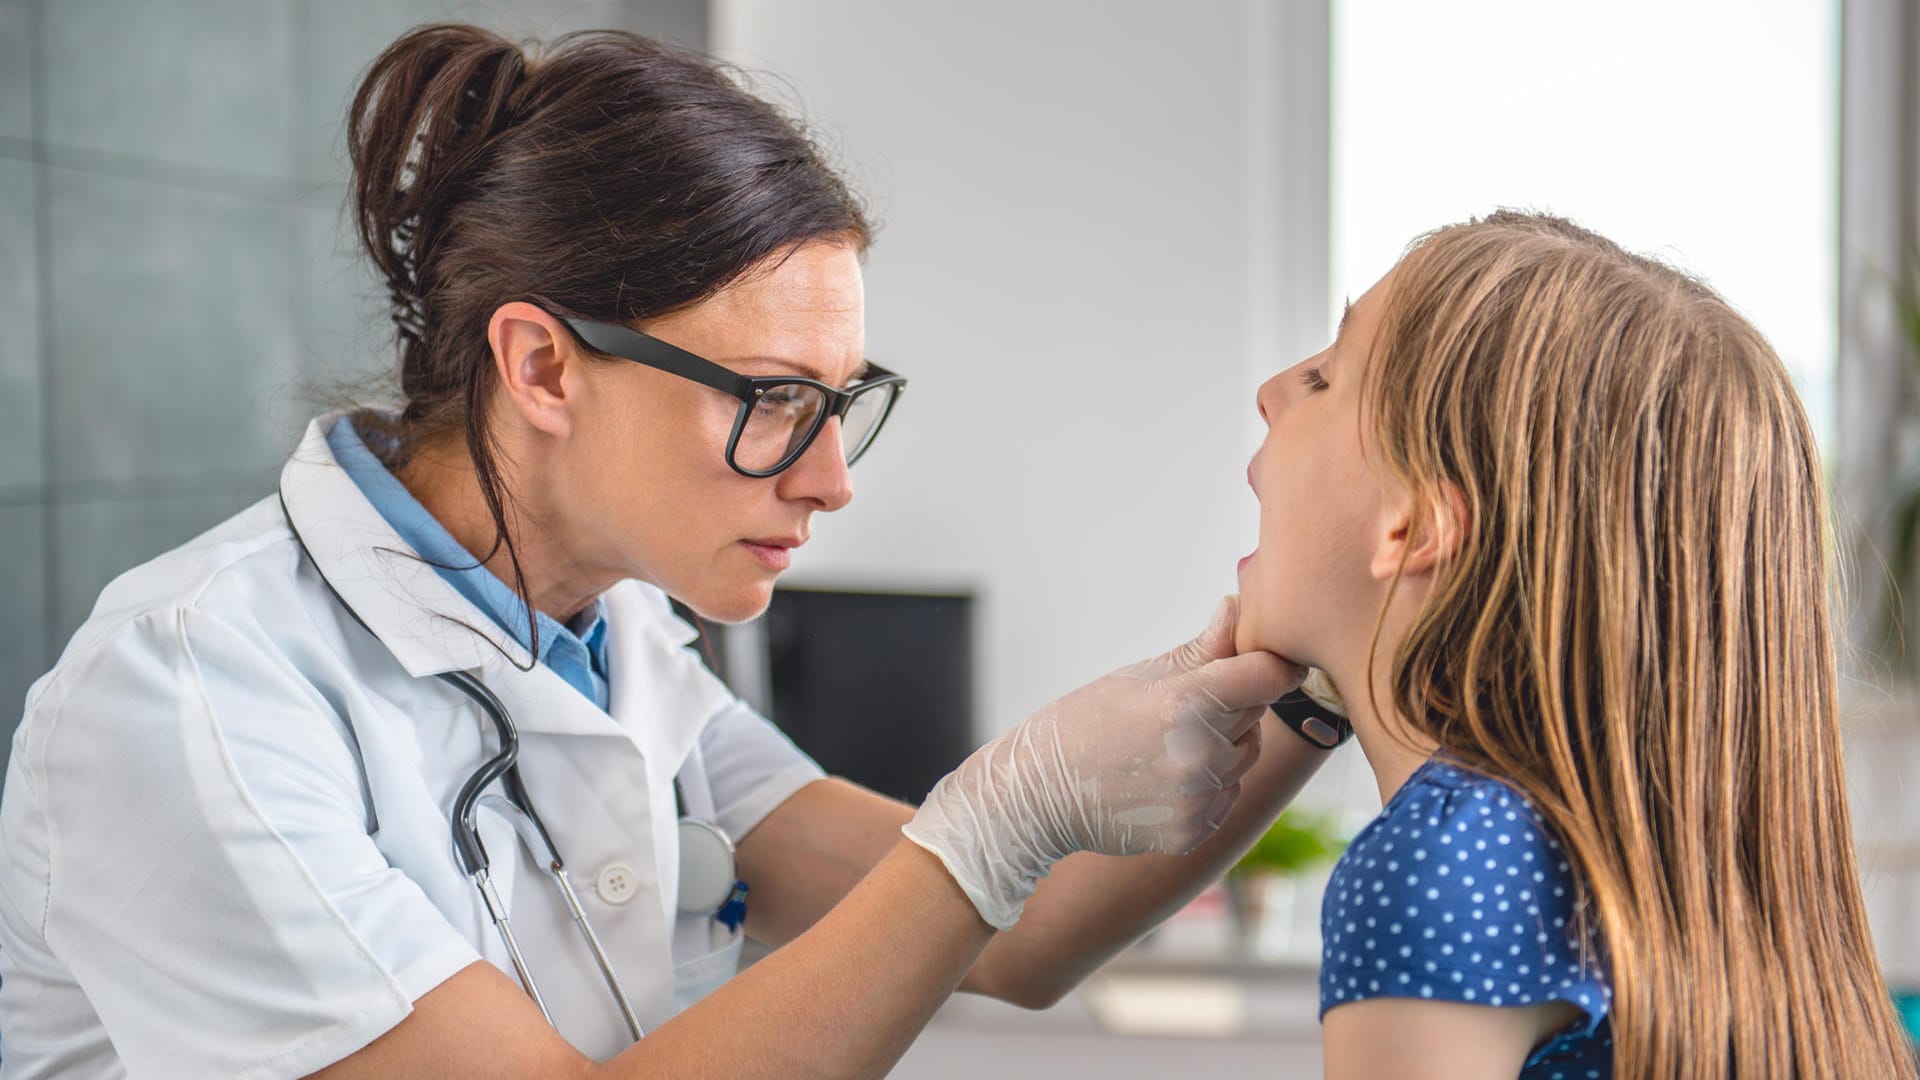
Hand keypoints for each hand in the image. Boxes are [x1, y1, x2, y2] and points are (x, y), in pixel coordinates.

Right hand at [902, 597, 1301, 928]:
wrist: (1036, 797)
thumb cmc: (1082, 724)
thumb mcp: (1137, 676)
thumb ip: (1201, 649)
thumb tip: (1238, 608)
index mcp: (1184, 702)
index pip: (1267, 675)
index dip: (1271, 664)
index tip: (1263, 661)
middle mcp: (1199, 754)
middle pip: (1255, 716)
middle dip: (1232, 706)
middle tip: (1178, 708)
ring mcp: (1198, 798)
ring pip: (1244, 758)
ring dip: (1222, 747)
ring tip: (1165, 745)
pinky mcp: (1194, 831)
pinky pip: (1226, 796)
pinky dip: (1206, 786)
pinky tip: (1161, 779)